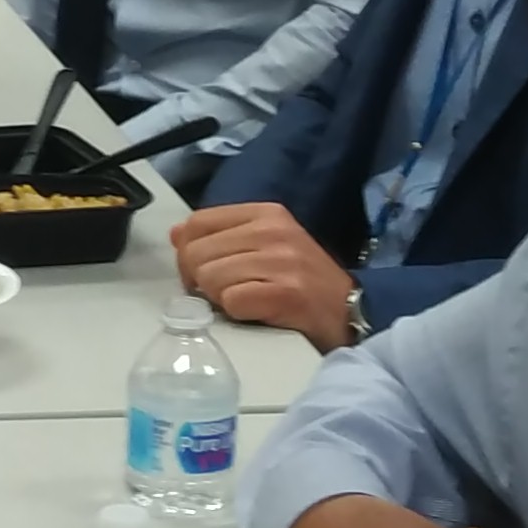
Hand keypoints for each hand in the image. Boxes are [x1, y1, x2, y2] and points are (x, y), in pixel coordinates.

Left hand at [169, 201, 361, 350]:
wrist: (350, 311)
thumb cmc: (304, 281)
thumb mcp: (266, 245)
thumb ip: (222, 236)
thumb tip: (177, 234)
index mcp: (265, 213)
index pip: (197, 222)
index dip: (188, 252)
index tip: (202, 272)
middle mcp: (272, 230)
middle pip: (196, 253)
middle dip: (200, 281)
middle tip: (224, 293)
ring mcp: (280, 260)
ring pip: (210, 278)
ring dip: (220, 299)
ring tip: (246, 301)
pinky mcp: (285, 292)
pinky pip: (231, 301)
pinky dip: (237, 314)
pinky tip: (256, 313)